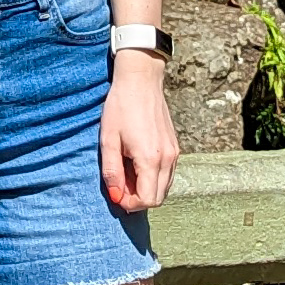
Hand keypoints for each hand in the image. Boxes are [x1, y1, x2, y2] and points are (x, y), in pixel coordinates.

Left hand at [100, 60, 179, 212]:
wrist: (141, 80)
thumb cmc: (121, 107)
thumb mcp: (108, 140)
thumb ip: (112, 172)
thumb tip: (116, 196)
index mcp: (150, 159)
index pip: (147, 200)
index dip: (129, 203)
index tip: (115, 193)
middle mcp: (167, 159)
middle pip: (158, 198)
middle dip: (138, 199)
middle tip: (120, 184)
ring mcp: (174, 153)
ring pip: (164, 187)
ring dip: (146, 188)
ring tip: (127, 172)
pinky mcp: (175, 147)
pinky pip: (167, 174)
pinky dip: (153, 177)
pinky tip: (136, 163)